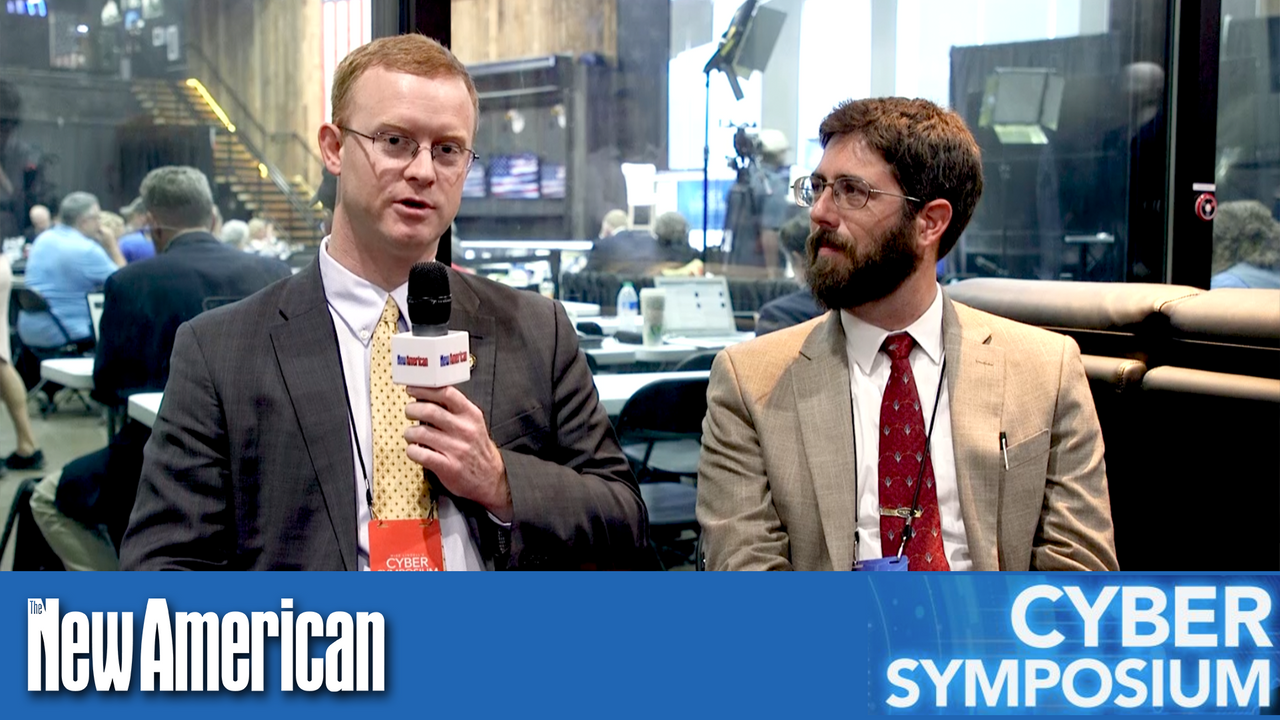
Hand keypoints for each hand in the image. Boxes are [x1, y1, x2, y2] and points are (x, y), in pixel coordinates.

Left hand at [403, 385, 511, 521]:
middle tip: (410, 412)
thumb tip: (426, 393)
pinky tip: (415, 450)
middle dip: (412, 409)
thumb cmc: (476, 447)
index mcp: (471, 415)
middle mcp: (465, 430)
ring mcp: (457, 449)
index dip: (425, 389)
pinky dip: (411, 450)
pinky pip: (419, 454)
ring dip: (409, 432)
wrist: (490, 478)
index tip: (412, 389)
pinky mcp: (448, 467)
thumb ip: (454, 408)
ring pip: (420, 432)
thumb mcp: (473, 422)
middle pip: (429, 410)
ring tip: (412, 434)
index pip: (446, 393)